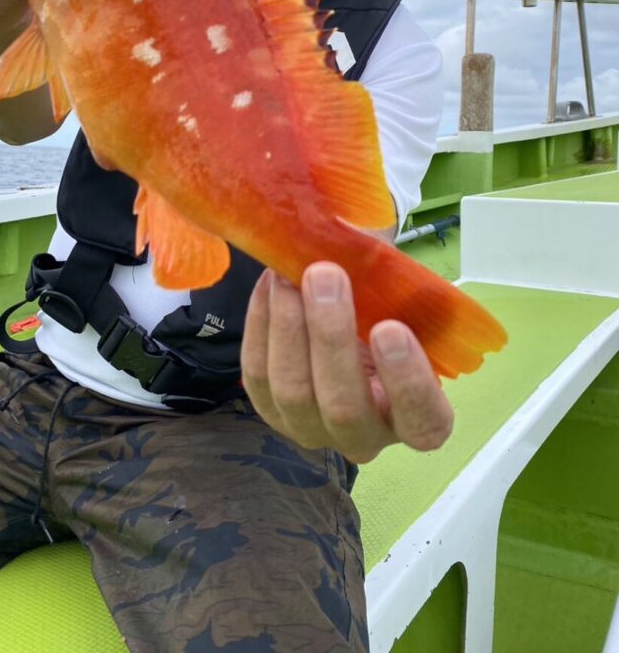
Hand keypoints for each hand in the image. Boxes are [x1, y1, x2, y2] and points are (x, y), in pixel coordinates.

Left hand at [241, 263, 453, 463]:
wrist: (346, 311)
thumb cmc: (384, 308)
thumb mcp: (402, 300)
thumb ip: (396, 287)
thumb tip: (364, 245)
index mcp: (416, 418)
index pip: (423, 420)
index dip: (407, 381)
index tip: (390, 328)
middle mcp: (364, 436)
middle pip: (344, 406)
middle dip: (330, 336)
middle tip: (325, 274)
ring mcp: (311, 428)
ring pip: (292, 391)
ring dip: (289, 325)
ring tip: (288, 273)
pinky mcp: (269, 410)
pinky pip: (258, 373)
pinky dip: (262, 323)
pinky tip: (271, 284)